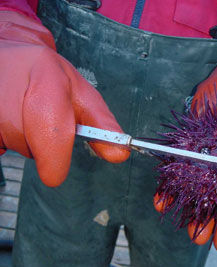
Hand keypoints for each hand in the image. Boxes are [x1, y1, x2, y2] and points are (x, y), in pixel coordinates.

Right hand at [0, 11, 129, 186]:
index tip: (56, 173)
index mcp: (48, 79)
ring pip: (12, 145)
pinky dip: (5, 138)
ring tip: (22, 112)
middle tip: (40, 120)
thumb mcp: (80, 93)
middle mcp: (11, 88)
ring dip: (22, 140)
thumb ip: (101, 125)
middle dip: (41, 144)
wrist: (9, 56)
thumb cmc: (46, 76)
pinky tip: (7, 116)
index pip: (51, 130)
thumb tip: (118, 155)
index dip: (54, 158)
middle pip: (31, 145)